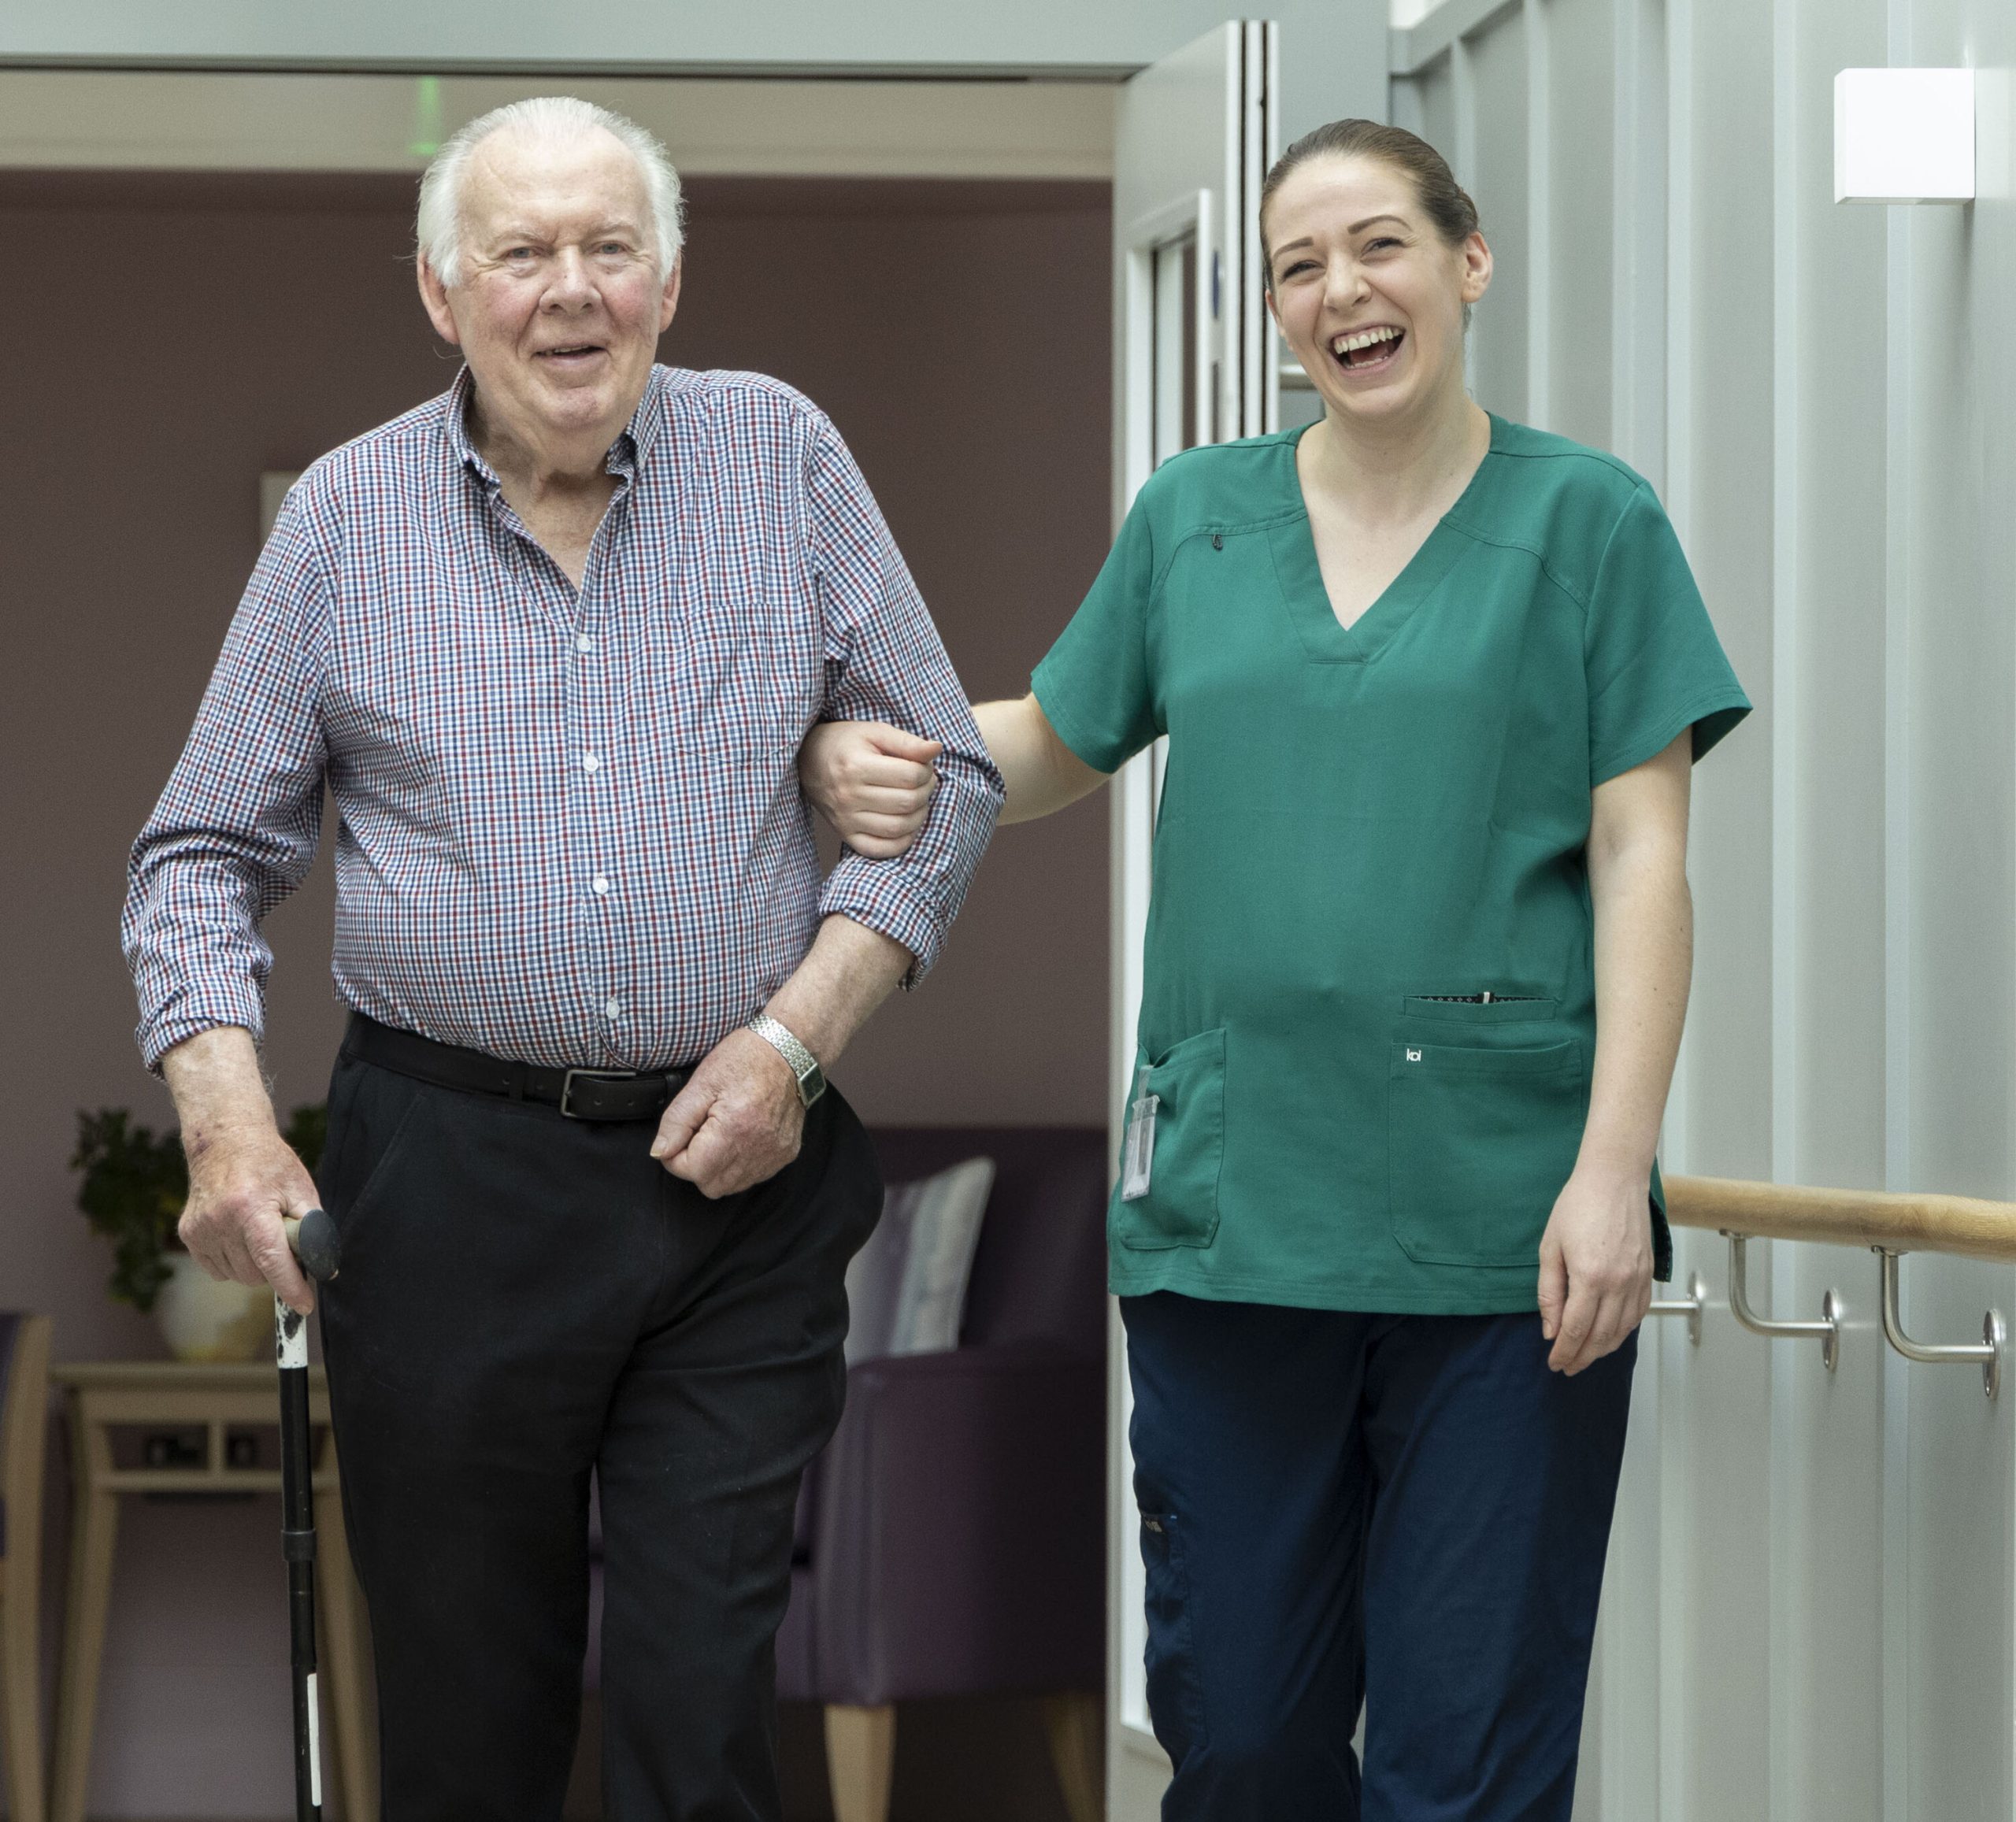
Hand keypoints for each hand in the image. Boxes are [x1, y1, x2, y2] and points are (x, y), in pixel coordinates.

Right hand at [179, 1122, 321, 1315]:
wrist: (224, 1141)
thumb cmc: (269, 1164)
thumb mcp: (301, 1187)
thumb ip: (313, 1227)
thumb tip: (324, 1266)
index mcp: (250, 1207)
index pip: (272, 1260)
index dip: (291, 1287)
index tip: (304, 1305)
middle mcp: (220, 1221)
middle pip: (255, 1274)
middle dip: (275, 1269)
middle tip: (283, 1243)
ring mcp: (200, 1229)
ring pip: (236, 1276)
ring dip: (254, 1266)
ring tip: (260, 1232)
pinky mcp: (188, 1234)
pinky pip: (217, 1269)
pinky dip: (234, 1262)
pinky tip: (240, 1236)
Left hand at [651, 1027, 806, 1196]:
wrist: (789, 1050)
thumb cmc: (746, 1059)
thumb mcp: (701, 1083)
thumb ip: (676, 1121)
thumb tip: (660, 1152)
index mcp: (733, 1129)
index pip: (692, 1171)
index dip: (676, 1157)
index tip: (680, 1136)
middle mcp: (757, 1148)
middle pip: (712, 1187)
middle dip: (697, 1166)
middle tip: (699, 1135)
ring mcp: (774, 1154)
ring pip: (733, 1186)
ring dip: (719, 1167)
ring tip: (721, 1134)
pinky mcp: (785, 1153)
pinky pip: (754, 1176)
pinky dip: (741, 1164)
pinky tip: (740, 1138)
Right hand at [798, 720, 940, 857]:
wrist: (809, 761)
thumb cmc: (847, 743)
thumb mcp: (875, 733)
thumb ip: (907, 742)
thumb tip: (937, 749)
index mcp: (856, 766)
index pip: (911, 776)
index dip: (927, 771)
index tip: (923, 766)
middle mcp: (848, 796)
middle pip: (908, 802)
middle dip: (926, 791)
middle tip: (924, 782)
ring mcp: (846, 819)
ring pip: (899, 828)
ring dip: (919, 815)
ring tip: (917, 800)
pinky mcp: (846, 835)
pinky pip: (881, 849)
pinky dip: (902, 842)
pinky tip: (906, 824)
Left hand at [1537, 1167, 1653, 1374]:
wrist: (1614, 1179)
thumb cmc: (1577, 1206)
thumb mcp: (1550, 1247)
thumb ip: (1549, 1292)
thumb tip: (1550, 1329)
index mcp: (1590, 1276)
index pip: (1575, 1330)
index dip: (1563, 1351)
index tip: (1554, 1363)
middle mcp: (1618, 1283)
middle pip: (1600, 1337)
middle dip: (1582, 1357)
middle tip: (1567, 1367)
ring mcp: (1637, 1280)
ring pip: (1622, 1330)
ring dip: (1603, 1349)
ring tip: (1586, 1357)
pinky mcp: (1648, 1275)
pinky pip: (1638, 1314)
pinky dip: (1624, 1331)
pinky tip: (1611, 1336)